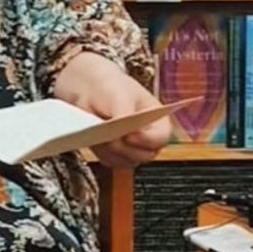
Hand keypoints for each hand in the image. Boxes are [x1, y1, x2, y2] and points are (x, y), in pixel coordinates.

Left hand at [51, 51, 170, 171]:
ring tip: (101, 133)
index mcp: (158, 120)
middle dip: (126, 148)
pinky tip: (97, 138)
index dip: (147, 140)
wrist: (91, 92)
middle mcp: (149, 137)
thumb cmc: (112, 88)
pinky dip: (103, 153)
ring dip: (112, 151)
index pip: (161, 138)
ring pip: (128, 161)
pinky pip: (112, 162)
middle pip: (146, 155)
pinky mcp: (118, 156)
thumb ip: (125, 114)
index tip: (128, 135)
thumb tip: (125, 132)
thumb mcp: (120, 96)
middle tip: (110, 137)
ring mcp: (134, 149)